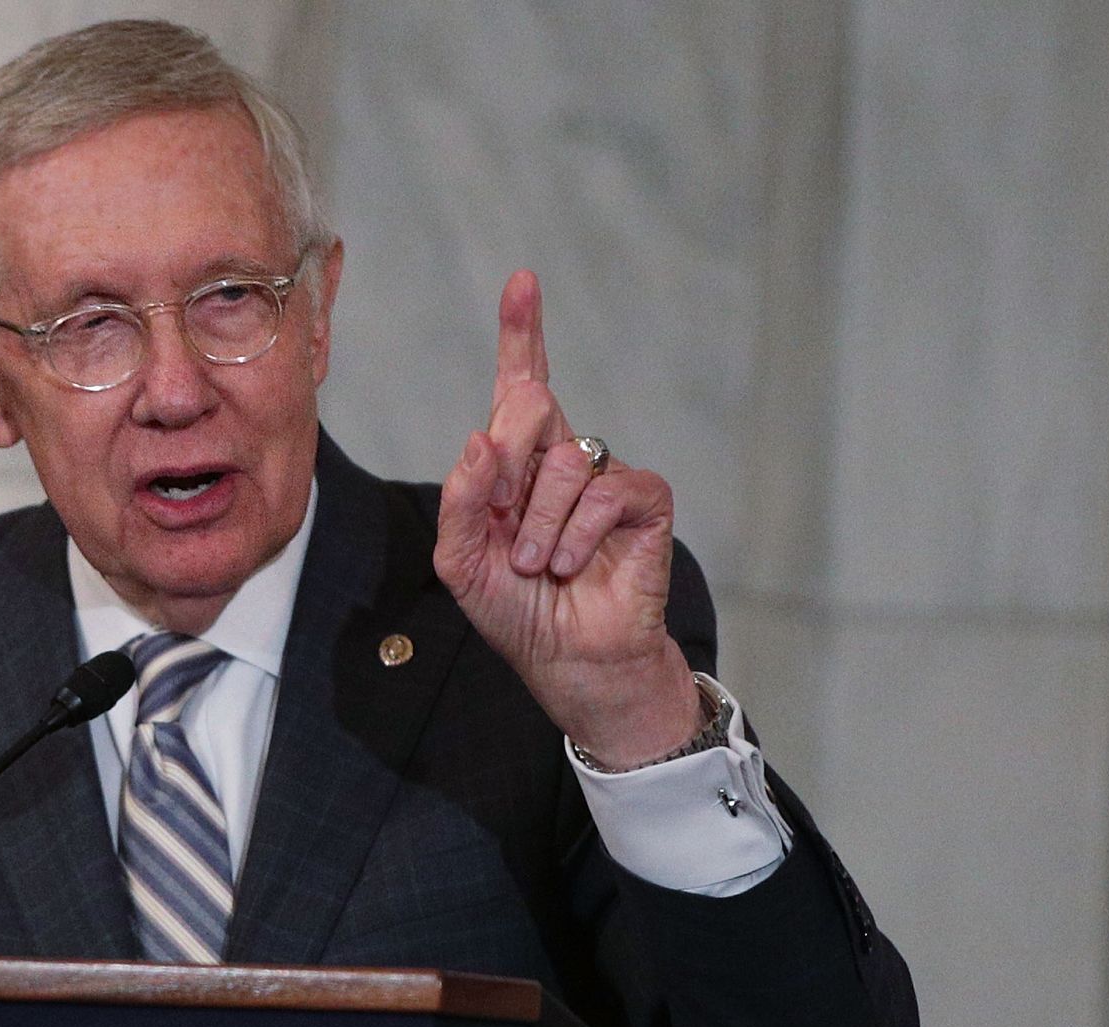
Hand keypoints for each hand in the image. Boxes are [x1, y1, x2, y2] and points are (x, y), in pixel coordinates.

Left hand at [433, 271, 699, 767]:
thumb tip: (480, 438)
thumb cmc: (518, 611)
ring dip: (540, 525)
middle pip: (532, 402)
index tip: (523, 282)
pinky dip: (578, 535)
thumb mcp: (462, 562)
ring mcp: (606, 477)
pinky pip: (605, 492)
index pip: (520, 384)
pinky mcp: (645, 502)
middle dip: (509, 459)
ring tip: (542, 565)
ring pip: (565, 460)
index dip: (522, 331)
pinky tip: (575, 565)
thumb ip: (462, 500)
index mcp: (516, 462)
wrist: (570, 662)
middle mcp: (562, 458)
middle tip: (507, 522)